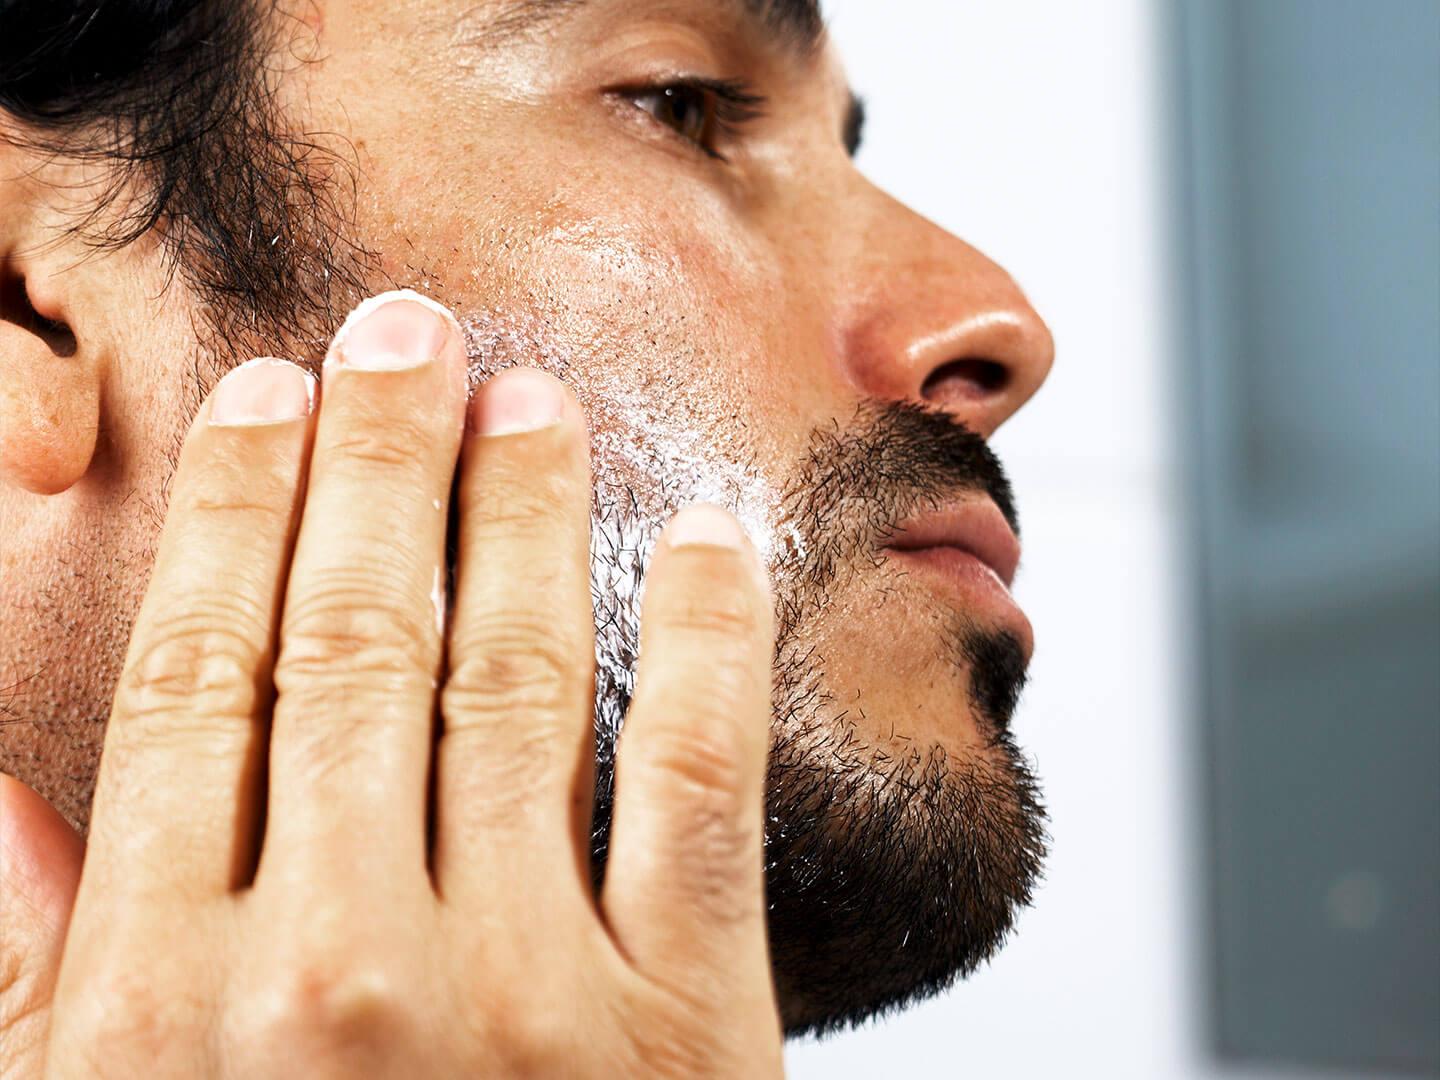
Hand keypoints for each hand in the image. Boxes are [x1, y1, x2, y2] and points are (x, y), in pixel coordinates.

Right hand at [0, 291, 783, 1076]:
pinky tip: (705, 531)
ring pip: (518, 681)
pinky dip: (713, 637)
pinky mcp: (688, 1026)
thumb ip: (28, 966)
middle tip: (405, 331)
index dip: (233, 513)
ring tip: (530, 398)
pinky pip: (704, 783)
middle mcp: (335, 976)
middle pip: (352, 641)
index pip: (194, 679)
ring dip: (525, 511)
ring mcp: (525, 996)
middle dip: (378, 461)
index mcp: (163, 995)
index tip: (268, 396)